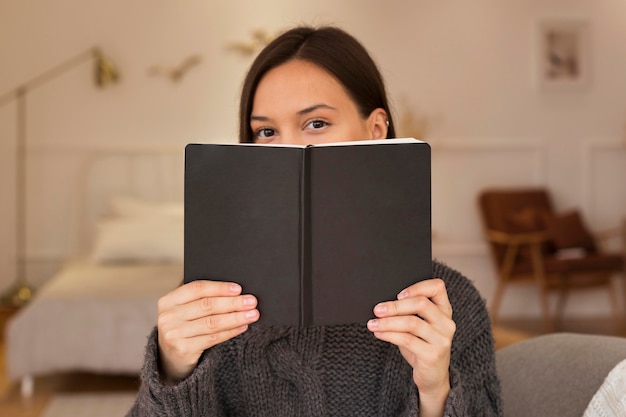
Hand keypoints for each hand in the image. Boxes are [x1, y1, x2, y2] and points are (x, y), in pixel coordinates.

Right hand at [157, 280, 258, 382]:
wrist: (170, 359)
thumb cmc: (184, 328)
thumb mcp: (184, 311)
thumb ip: (201, 300)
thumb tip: (235, 292)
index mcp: (168, 301)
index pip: (197, 288)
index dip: (219, 288)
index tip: (238, 289)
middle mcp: (167, 317)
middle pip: (207, 305)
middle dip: (233, 302)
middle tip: (251, 301)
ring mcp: (174, 334)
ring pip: (212, 322)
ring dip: (236, 317)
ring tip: (252, 314)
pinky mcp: (183, 349)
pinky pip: (213, 338)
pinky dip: (231, 331)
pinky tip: (243, 326)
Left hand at [367, 278, 454, 416]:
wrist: (433, 376)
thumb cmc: (422, 346)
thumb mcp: (419, 326)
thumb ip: (409, 313)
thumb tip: (383, 305)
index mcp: (445, 311)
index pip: (438, 287)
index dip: (417, 287)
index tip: (398, 294)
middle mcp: (446, 323)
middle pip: (421, 304)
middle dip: (395, 306)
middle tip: (377, 309)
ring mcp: (441, 340)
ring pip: (411, 323)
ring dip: (388, 322)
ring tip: (373, 323)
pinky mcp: (432, 355)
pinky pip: (407, 340)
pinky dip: (389, 335)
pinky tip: (379, 333)